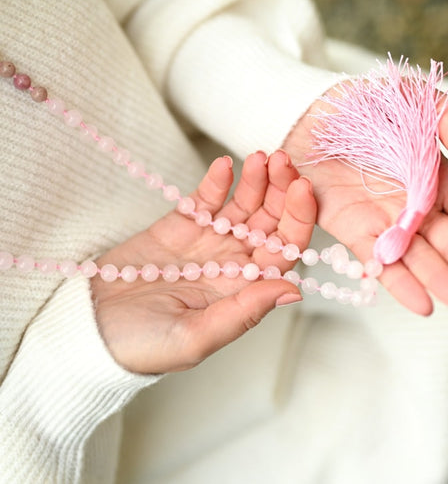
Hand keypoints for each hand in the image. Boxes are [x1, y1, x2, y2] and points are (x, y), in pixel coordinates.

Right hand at [90, 150, 316, 373]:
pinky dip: (217, 181)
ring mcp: (209, 241)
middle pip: (271, 221)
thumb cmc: (142, 345)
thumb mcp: (195, 337)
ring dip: (256, 180)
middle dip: (282, 189)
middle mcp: (233, 262)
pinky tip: (225, 165)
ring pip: (244, 205)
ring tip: (259, 157)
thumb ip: (244, 312)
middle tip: (282, 160)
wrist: (92, 327)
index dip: (298, 219)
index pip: (286, 250)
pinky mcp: (181, 226)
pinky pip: (206, 199)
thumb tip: (294, 292)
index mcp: (244, 289)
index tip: (301, 188)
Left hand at [285, 91, 447, 315]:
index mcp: (434, 175)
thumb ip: (446, 117)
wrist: (307, 117)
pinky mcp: (353, 231)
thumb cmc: (360, 105)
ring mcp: (383, 220)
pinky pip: (377, 259)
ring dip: (440, 279)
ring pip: (418, 256)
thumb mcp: (409, 100)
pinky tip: (421, 303)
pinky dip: (398, 281)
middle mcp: (413, 204)